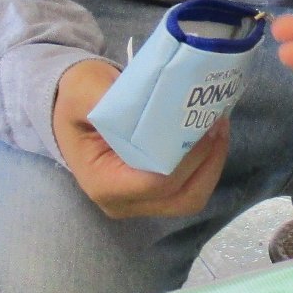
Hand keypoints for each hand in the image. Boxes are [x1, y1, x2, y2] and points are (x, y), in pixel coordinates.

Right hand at [53, 59, 230, 219]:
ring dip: (211, 165)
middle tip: (219, 123)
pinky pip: (188, 189)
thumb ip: (104, 97)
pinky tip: (210, 136)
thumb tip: (139, 103)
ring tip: (219, 127)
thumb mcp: (83, 89)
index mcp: (103, 183)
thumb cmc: (77, 99)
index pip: (157, 184)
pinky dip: (205, 166)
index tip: (204, 125)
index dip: (188, 159)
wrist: (74, 108)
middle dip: (207, 163)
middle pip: (180, 198)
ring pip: (190, 198)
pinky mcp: (153, 194)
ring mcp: (139, 202)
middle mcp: (122, 202)